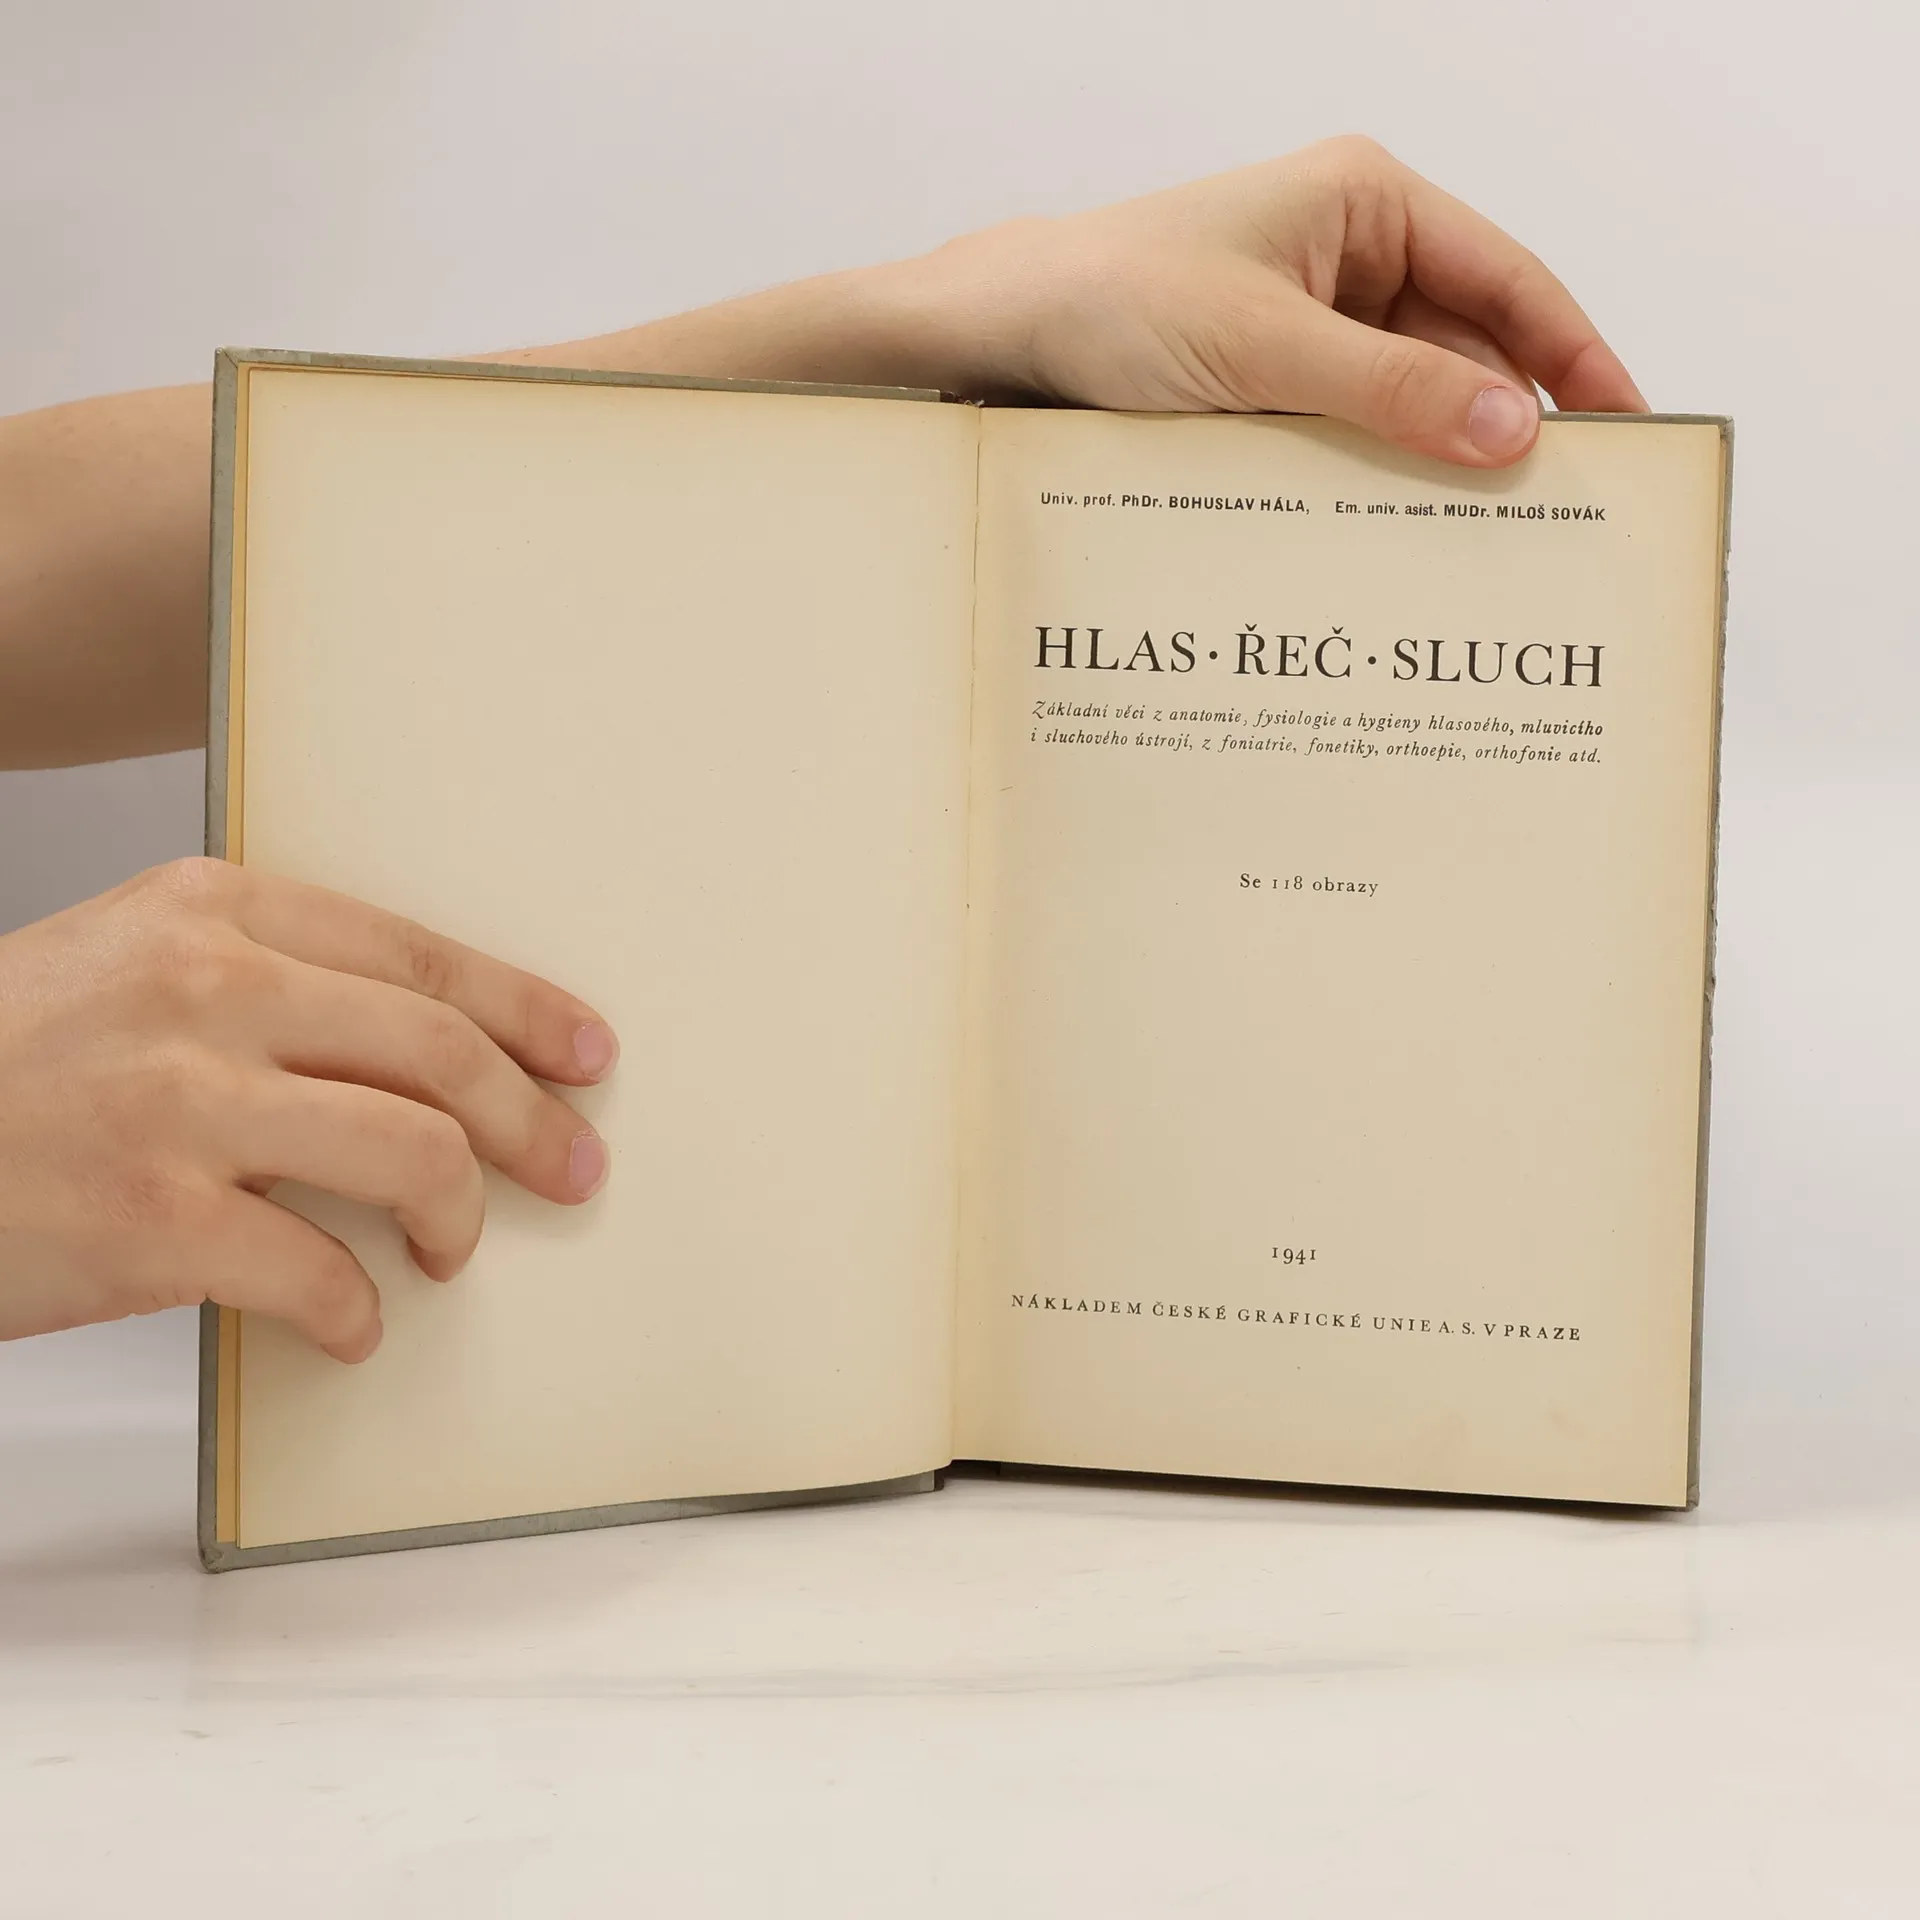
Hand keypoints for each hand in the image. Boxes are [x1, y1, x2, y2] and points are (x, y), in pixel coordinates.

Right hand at [0, 858, 616, 1360]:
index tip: (585, 1053)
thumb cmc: (2, 1064)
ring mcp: (180, 1106)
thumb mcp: (126, 965)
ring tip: (451, 1246)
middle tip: (572, 1165)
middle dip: (531, 1117)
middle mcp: (206, 989)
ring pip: (412, 1153)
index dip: (525, 1008)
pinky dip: (359, 1311)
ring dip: (460, 1213)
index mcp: (211, 911)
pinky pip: (322, 1273)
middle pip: (440, 1049)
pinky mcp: (151, 1222)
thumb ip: (266, 981)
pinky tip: (354, 1324)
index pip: (418, 955)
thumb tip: (424, 1056)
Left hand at [891, 135, 1646, 464]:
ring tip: (1483, 544)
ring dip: (1433, 462)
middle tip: (1556, 517)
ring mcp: (1311, 320)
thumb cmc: (1114, 302)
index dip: (1575, 356)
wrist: (1001, 335)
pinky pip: (1349, 429)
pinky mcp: (1271, 380)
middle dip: (1503, 427)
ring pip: (1407, 400)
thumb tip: (1512, 430)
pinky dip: (1373, 476)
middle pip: (1465, 348)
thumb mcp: (1262, 349)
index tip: (1626, 429)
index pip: (1508, 281)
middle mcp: (1350, 255)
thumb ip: (1390, 391)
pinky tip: (1394, 531)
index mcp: (1367, 204)